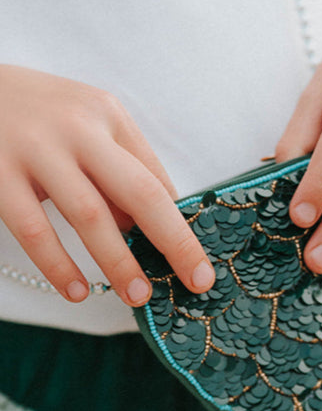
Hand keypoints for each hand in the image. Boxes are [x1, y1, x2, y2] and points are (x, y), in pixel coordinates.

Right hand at [0, 65, 214, 304]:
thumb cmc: (37, 115)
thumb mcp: (85, 124)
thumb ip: (117, 169)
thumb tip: (147, 227)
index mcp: (107, 115)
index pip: (154, 178)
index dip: (181, 225)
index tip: (198, 263)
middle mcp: (78, 128)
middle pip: (139, 192)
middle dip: (174, 241)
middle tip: (195, 281)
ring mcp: (37, 150)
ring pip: (89, 215)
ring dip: (118, 262)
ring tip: (138, 296)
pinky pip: (34, 230)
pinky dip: (58, 266)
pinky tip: (77, 291)